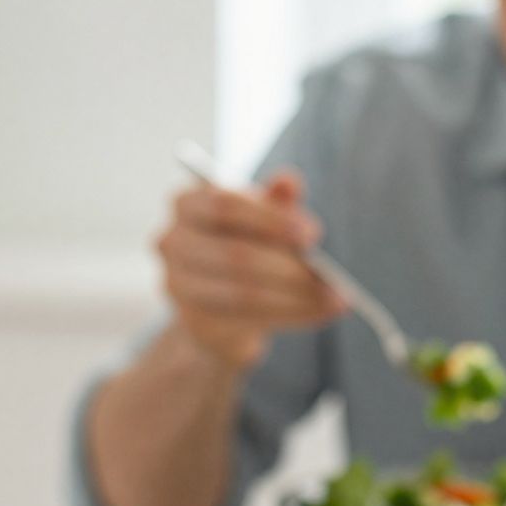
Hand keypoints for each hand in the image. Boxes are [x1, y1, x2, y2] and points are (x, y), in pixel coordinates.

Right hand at [156, 168, 347, 370]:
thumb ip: (275, 202)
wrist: (218, 309)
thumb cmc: (242, 249)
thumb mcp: (262, 221)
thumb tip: (290, 182)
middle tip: (327, 274)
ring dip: (294, 298)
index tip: (312, 234)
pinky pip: (247, 322)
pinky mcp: (194, 323)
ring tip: (332, 299)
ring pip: (243, 294)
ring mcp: (177, 286)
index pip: (225, 206)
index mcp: (187, 203)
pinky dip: (291, 316)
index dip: (271, 220)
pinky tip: (319, 313)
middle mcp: (172, 242)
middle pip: (234, 255)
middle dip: (287, 266)